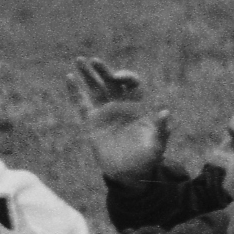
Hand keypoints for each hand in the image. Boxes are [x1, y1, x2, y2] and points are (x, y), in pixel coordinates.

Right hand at [69, 57, 169, 182]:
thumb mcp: (158, 144)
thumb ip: (161, 129)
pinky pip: (81, 104)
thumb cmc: (148, 157)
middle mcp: (121, 105)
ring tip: (78, 60)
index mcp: (137, 105)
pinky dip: (75, 92)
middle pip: (110, 82)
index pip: (131, 84)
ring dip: (87, 75)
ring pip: (95, 89)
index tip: (116, 78)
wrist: (130, 173)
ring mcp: (105, 113)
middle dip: (102, 70)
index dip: (125, 77)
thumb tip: (164, 112)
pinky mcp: (92, 122)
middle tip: (93, 60)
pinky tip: (69, 78)